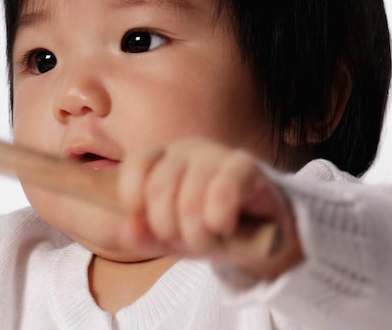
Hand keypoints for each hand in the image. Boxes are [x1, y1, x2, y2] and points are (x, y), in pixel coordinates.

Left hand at [117, 137, 302, 279]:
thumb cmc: (208, 229)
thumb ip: (143, 236)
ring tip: (210, 241)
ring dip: (197, 235)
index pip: (136, 163)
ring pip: (190, 197)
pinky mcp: (245, 167)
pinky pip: (223, 190)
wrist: (262, 235)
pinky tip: (224, 227)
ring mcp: (216, 155)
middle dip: (168, 228)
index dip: (133, 196)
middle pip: (159, 188)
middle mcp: (187, 150)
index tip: (146, 219)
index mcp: (162, 159)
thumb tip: (128, 227)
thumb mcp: (170, 238)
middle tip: (185, 239)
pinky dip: (218, 219)